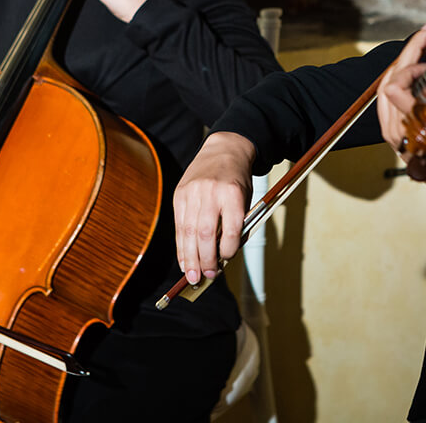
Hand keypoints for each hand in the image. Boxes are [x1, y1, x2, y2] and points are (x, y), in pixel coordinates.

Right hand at [174, 131, 255, 284]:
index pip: (231, 228)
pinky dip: (181, 246)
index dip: (228, 249)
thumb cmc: (238, 179)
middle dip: (205, 259)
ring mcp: (192, 192)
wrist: (224, 149)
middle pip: (205, 233)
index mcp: (233, 193)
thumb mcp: (246, 198)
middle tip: (208, 276)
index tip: (227, 258)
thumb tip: (222, 257)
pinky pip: (179, 225)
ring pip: (188, 232)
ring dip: (190, 258)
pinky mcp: (179, 194)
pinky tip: (184, 260)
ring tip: (193, 276)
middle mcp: (210, 192)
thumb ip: (236, 225)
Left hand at [377, 21, 425, 152]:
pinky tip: (415, 72)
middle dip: (407, 54)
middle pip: (389, 82)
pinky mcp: (395, 135)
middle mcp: (395, 130)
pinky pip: (389, 102)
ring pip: (385, 90)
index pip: (396, 84)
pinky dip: (401, 82)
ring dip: (402, 67)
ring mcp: (392, 134)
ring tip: (421, 49)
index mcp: (411, 126)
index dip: (412, 60)